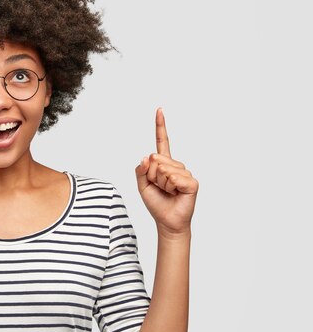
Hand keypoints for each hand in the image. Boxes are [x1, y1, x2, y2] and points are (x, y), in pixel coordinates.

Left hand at [135, 108, 197, 235]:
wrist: (167, 221)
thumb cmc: (156, 203)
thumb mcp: (142, 186)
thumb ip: (140, 170)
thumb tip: (147, 157)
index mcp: (163, 163)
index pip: (162, 141)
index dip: (160, 125)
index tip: (159, 110)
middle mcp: (174, 165)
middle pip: (154, 159)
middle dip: (151, 176)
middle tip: (159, 187)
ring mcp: (184, 172)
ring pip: (163, 169)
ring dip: (160, 184)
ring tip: (168, 192)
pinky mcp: (191, 182)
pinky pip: (173, 178)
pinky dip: (170, 188)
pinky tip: (176, 194)